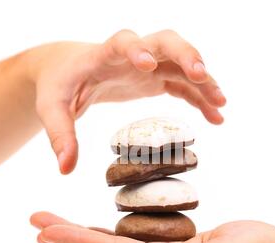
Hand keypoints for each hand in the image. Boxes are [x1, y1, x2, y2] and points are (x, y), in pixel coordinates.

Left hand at [26, 30, 225, 173]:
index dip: (137, 49)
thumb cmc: (59, 85)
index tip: (147, 64)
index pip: (122, 43)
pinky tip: (215, 116)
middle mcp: (131, 54)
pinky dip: (200, 97)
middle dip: (185, 55)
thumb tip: (65, 170)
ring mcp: (147, 64)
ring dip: (203, 80)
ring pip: (182, 62)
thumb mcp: (52, 109)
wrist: (69, 69)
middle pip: (165, 41)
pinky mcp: (155, 78)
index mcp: (103, 55)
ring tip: (221, 104)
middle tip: (201, 76)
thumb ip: (60, 136)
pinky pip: (183, 84)